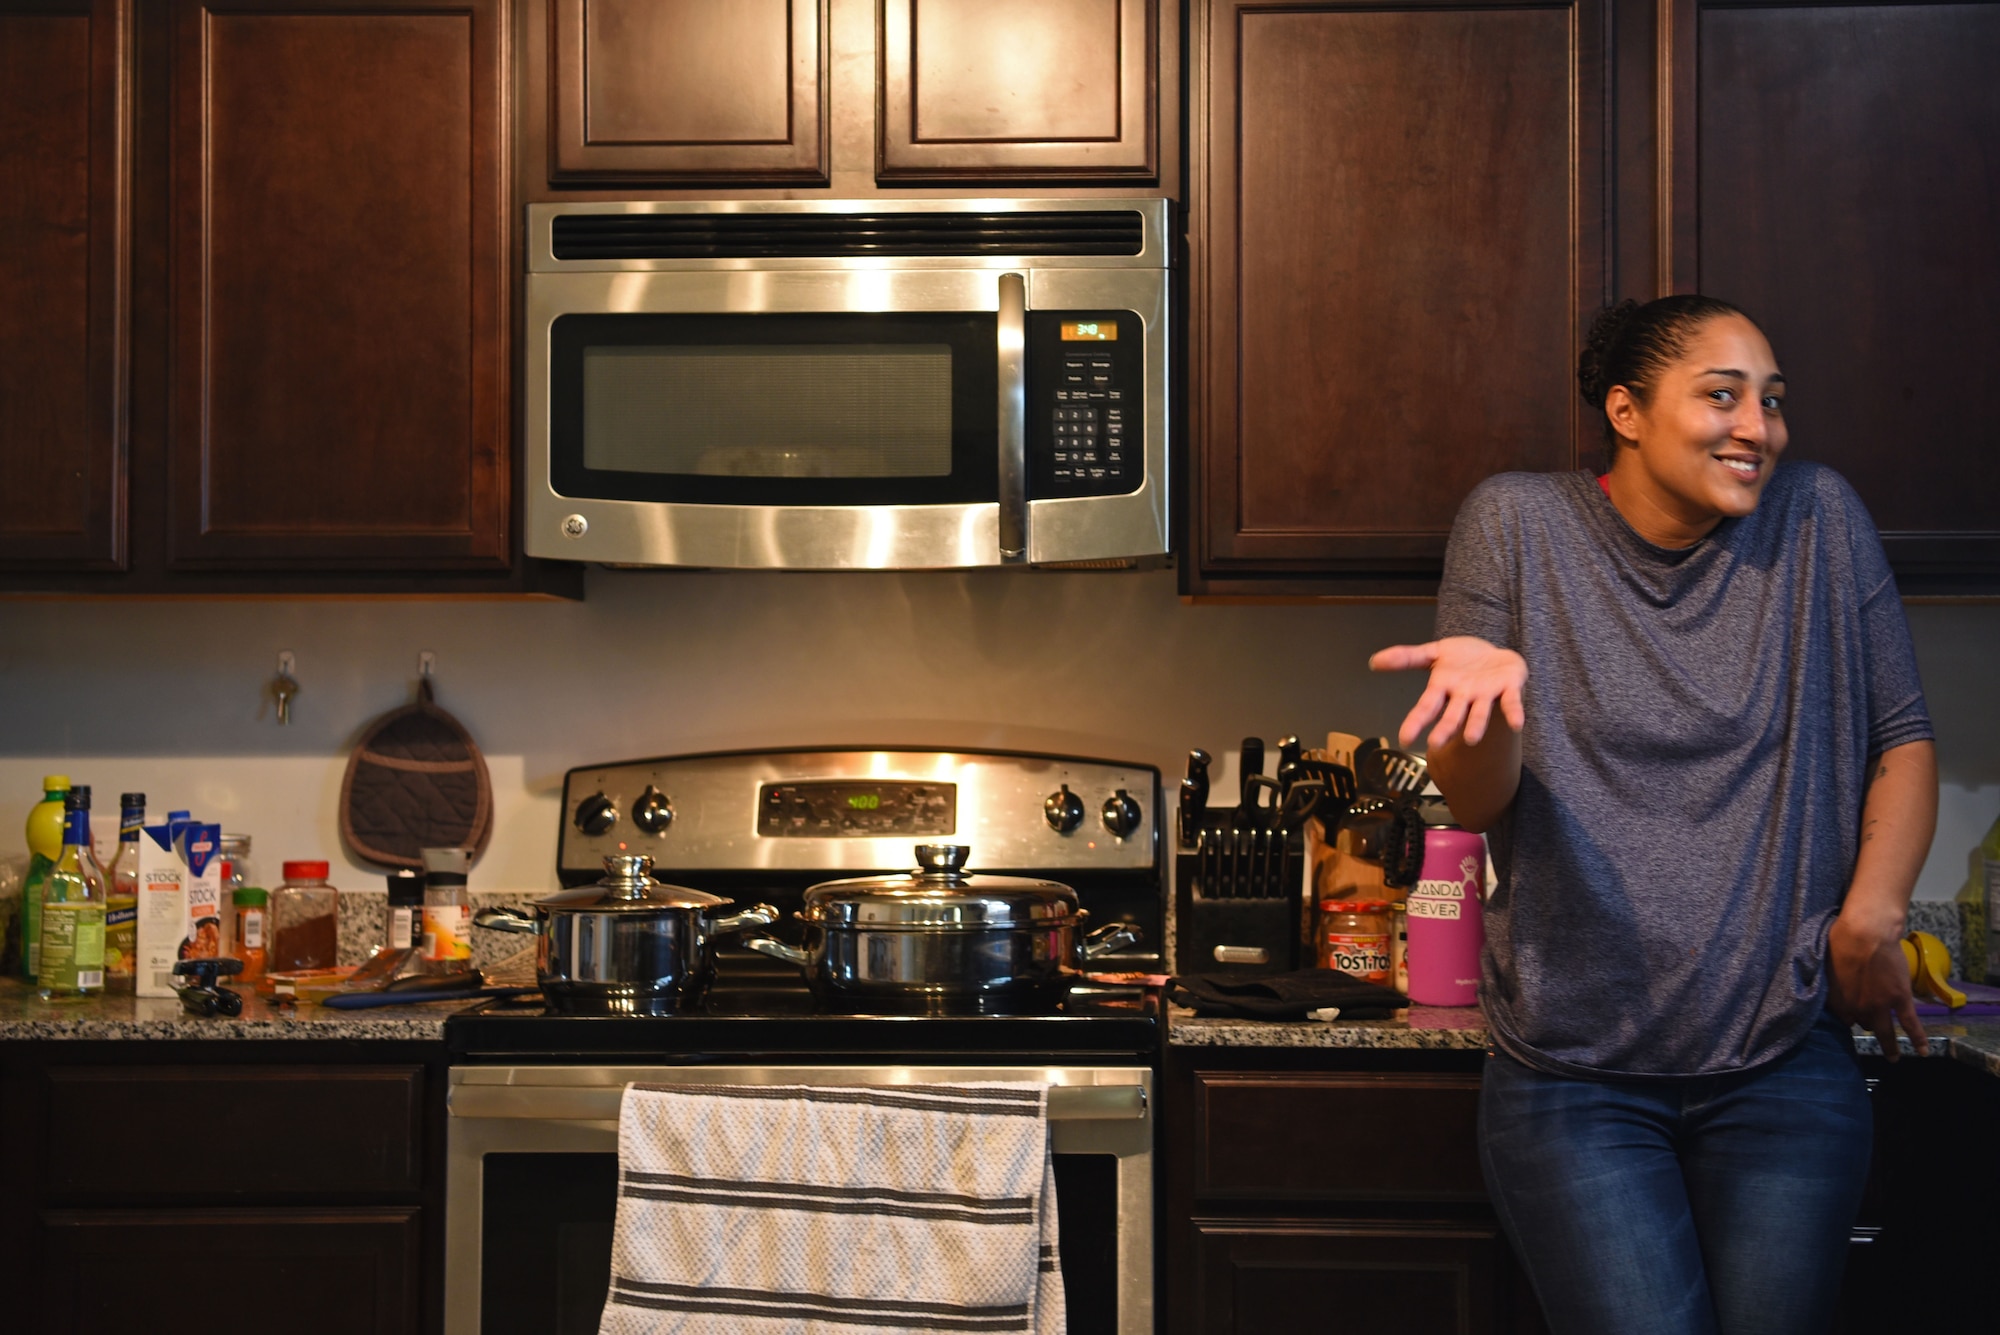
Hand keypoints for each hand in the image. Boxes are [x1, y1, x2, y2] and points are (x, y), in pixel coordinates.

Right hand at [1369, 637, 1527, 751]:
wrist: (1496, 655)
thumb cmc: (1463, 658)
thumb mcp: (1433, 653)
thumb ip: (1406, 658)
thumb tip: (1373, 661)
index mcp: (1444, 689)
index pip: (1426, 707)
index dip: (1416, 722)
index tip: (1404, 739)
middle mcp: (1464, 697)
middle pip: (1452, 715)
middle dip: (1445, 729)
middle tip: (1435, 744)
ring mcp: (1486, 695)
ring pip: (1480, 713)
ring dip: (1476, 725)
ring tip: (1471, 739)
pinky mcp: (1509, 688)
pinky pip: (1511, 702)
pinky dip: (1514, 713)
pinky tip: (1517, 724)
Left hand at [1824, 910, 1926, 1060]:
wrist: (1866, 934)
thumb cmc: (1840, 941)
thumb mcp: (1825, 963)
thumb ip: (1827, 979)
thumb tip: (1826, 982)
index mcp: (1836, 999)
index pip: (1842, 1016)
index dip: (1847, 1013)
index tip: (1850, 1011)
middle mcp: (1856, 1008)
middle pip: (1861, 1023)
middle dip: (1864, 1023)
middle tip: (1868, 1027)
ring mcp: (1880, 1006)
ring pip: (1883, 1031)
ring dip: (1889, 1044)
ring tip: (1892, 1056)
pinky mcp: (1900, 999)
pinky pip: (1911, 1024)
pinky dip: (1918, 1039)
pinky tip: (1923, 1052)